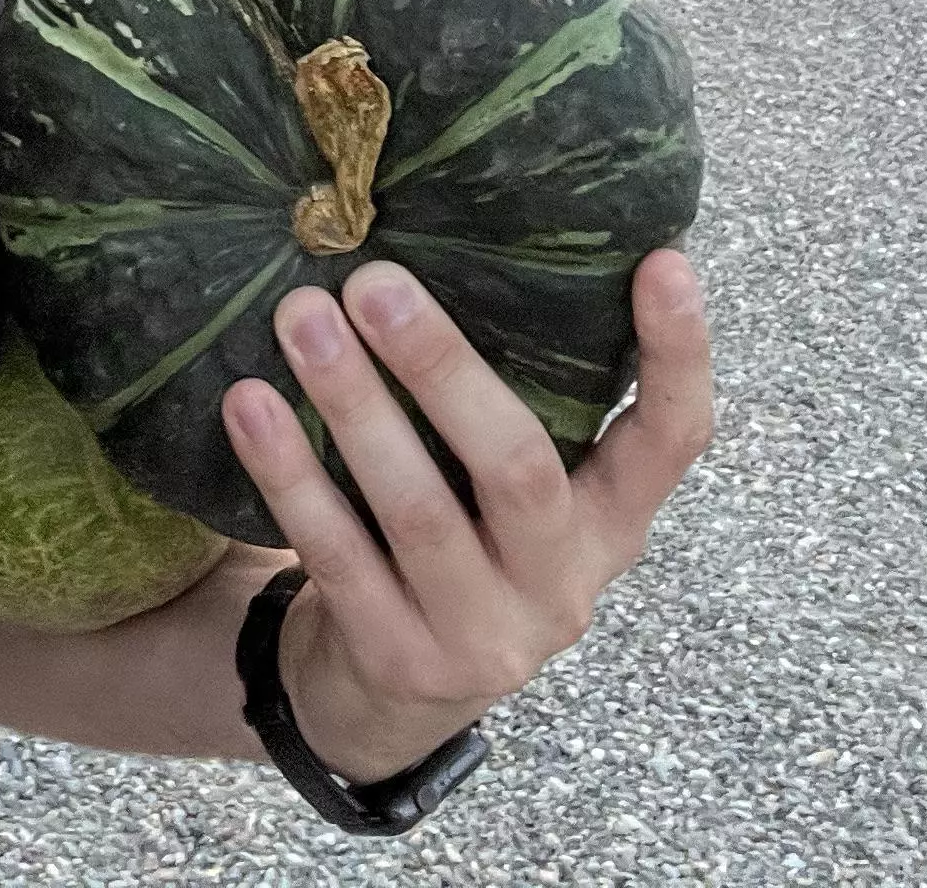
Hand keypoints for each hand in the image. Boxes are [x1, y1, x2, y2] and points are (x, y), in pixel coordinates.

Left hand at [220, 248, 711, 784]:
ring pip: (417, 511)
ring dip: (353, 406)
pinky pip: (339, 555)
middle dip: (442, 368)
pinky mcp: (402, 660)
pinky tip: (249, 405)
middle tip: (373, 280)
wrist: (389, 701)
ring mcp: (486, 635)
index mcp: (611, 523)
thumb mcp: (507, 489)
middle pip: (519, 467)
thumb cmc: (458, 542)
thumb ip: (515, 398)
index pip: (674, 440)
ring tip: (300, 319)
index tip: (663, 260)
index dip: (678, 356)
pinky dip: (290, 474)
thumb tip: (449, 226)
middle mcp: (565, 583)